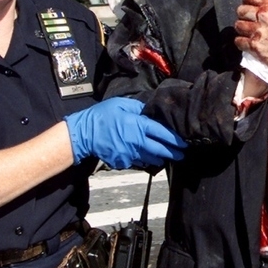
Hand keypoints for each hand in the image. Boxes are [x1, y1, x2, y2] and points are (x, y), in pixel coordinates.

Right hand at [65, 97, 186, 168]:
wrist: (83, 134)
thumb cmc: (101, 116)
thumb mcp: (121, 104)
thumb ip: (138, 107)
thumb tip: (151, 109)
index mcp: (138, 125)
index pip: (162, 133)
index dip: (175, 139)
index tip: (184, 142)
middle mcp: (136, 142)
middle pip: (160, 150)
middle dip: (173, 153)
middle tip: (182, 155)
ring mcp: (130, 154)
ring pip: (150, 159)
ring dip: (160, 159)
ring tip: (167, 157)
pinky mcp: (123, 162)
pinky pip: (137, 162)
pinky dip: (143, 160)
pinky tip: (145, 158)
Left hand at [235, 0, 267, 78]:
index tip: (250, 3)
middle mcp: (263, 17)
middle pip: (242, 10)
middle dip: (244, 13)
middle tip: (249, 17)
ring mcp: (258, 32)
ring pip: (239, 25)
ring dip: (242, 27)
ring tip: (248, 29)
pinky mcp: (255, 46)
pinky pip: (239, 41)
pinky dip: (241, 42)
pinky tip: (247, 41)